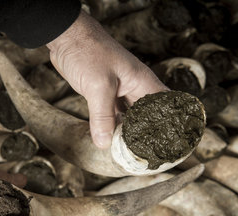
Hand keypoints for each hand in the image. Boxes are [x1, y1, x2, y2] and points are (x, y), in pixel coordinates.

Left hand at [47, 10, 167, 148]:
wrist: (66, 36)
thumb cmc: (88, 52)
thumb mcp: (98, 86)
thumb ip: (102, 117)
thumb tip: (104, 143)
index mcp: (143, 83)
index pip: (165, 107)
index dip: (171, 125)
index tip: (170, 144)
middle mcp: (135, 87)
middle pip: (148, 116)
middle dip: (148, 134)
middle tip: (147, 156)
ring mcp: (120, 90)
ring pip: (130, 116)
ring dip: (129, 132)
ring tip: (130, 153)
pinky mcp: (105, 93)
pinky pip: (114, 114)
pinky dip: (113, 126)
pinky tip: (111, 139)